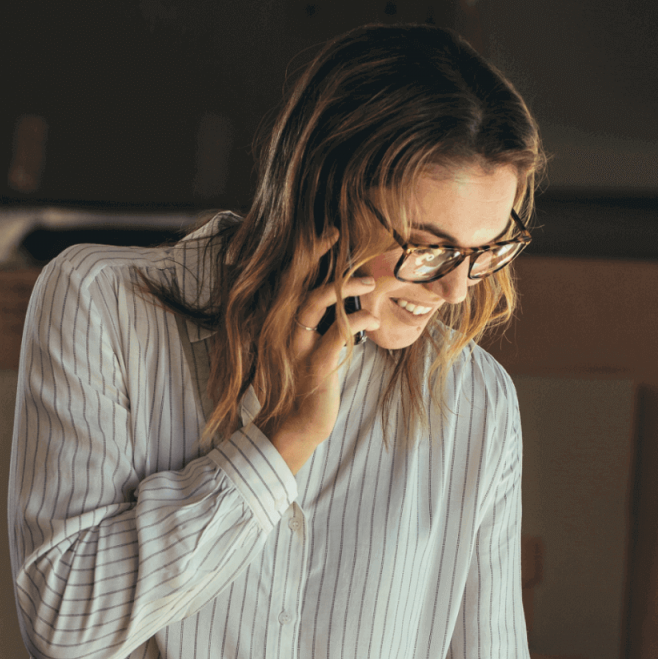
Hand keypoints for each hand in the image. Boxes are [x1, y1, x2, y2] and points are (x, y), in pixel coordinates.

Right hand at [262, 232, 379, 473]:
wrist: (294, 426)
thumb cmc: (307, 383)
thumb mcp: (311, 347)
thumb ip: (322, 323)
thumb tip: (348, 298)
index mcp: (283, 322)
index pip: (293, 279)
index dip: (310, 254)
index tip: (331, 232)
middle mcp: (283, 329)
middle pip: (298, 280)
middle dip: (317, 255)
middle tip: (341, 236)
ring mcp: (296, 346)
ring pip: (315, 302)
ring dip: (345, 288)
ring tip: (371, 283)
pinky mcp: (315, 366)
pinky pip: (336, 335)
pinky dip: (358, 321)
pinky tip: (374, 317)